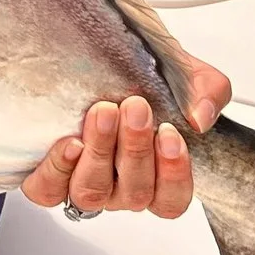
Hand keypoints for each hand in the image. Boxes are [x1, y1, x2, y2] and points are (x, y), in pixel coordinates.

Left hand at [22, 54, 231, 220]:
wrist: (96, 53)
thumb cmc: (145, 76)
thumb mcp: (185, 75)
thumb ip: (207, 92)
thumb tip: (200, 117)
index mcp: (156, 176)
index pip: (171, 200)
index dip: (173, 175)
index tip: (169, 133)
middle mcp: (120, 188)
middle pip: (133, 193)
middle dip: (135, 149)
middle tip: (136, 107)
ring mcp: (83, 185)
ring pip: (92, 193)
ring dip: (100, 152)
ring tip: (104, 112)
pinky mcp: (47, 177)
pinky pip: (49, 190)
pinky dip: (58, 169)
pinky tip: (70, 143)